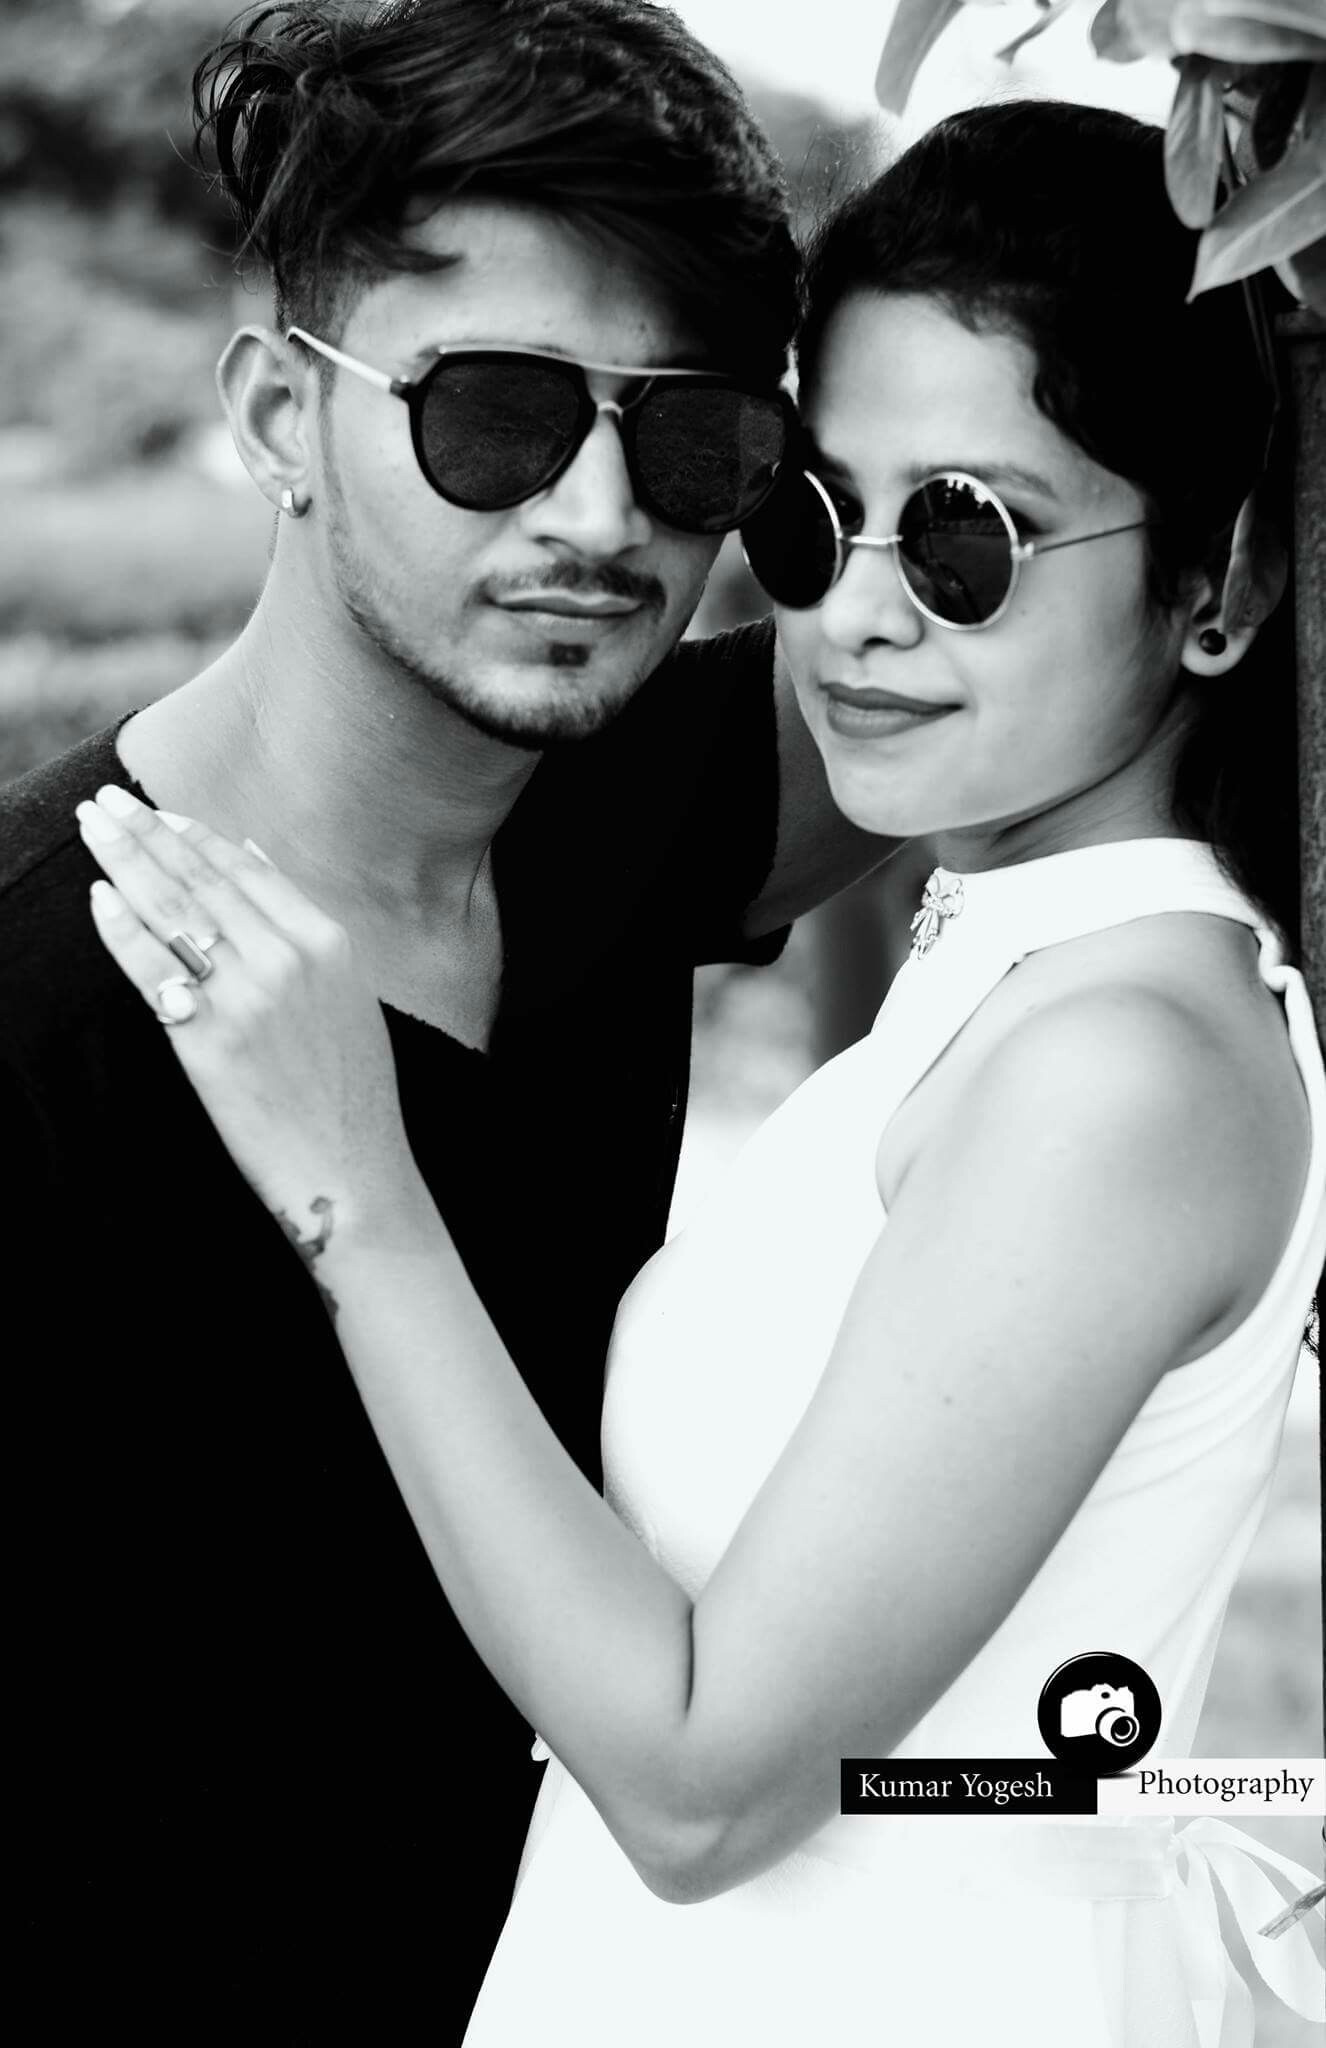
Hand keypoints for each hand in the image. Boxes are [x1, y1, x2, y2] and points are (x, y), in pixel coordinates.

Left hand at [78, 785, 425, 1255]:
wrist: (352, 1169)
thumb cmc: (351, 1087)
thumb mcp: (348, 990)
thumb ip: (302, 921)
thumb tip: (254, 850)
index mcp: (327, 940)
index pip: (244, 867)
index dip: (192, 834)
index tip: (154, 811)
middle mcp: (286, 958)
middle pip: (200, 878)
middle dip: (144, 832)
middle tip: (104, 800)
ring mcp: (246, 997)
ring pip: (171, 911)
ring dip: (123, 861)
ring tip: (90, 827)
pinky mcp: (209, 1039)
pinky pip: (152, 970)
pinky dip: (120, 930)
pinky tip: (97, 898)